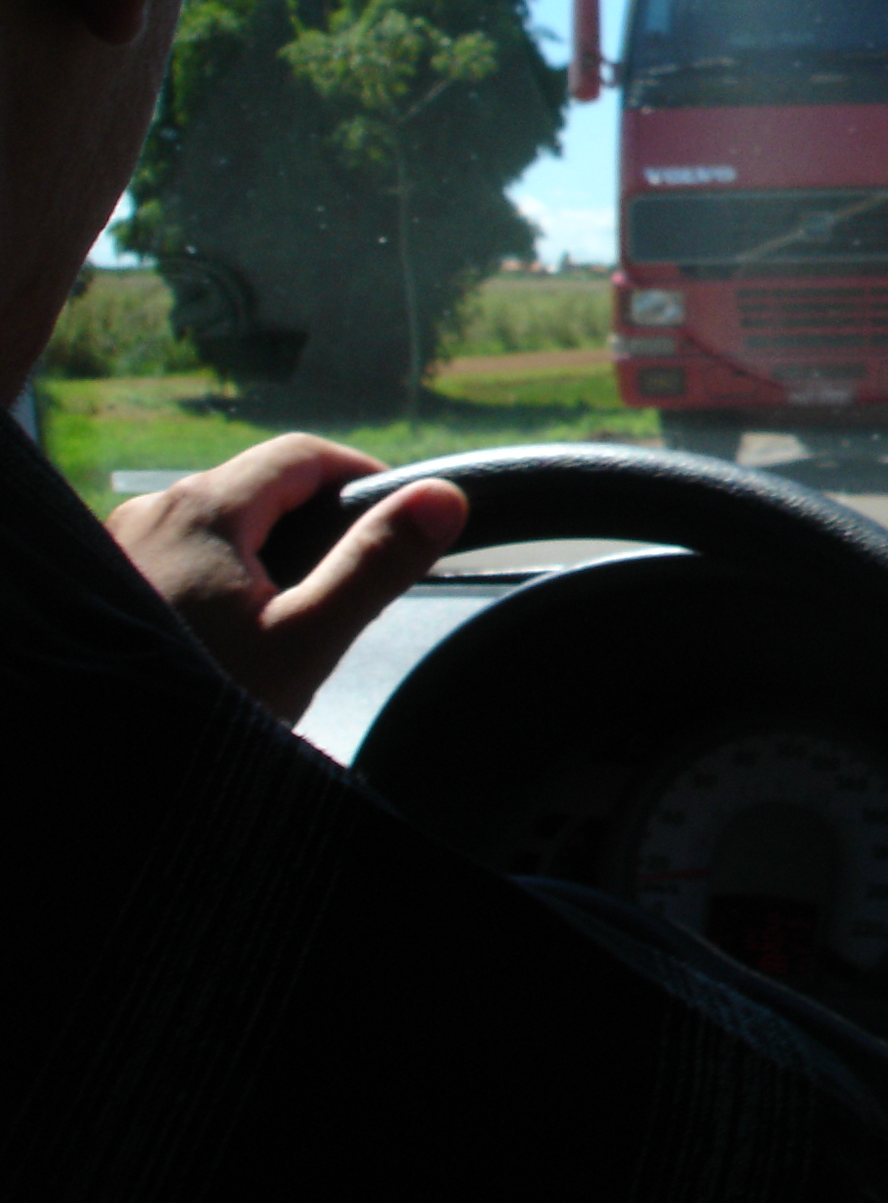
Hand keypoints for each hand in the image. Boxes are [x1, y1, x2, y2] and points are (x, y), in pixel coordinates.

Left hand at [106, 433, 466, 723]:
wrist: (100, 774)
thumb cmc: (203, 700)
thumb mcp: (306, 638)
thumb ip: (376, 563)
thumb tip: (445, 497)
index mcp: (201, 508)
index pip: (302, 455)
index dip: (363, 476)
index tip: (403, 518)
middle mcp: (150, 512)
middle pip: (260, 489)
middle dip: (318, 521)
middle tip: (359, 578)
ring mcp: (119, 549)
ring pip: (220, 526)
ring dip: (270, 551)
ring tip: (301, 614)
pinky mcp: (106, 587)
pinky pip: (183, 558)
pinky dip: (224, 577)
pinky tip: (238, 633)